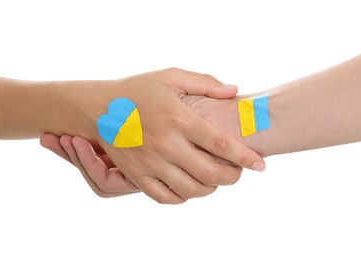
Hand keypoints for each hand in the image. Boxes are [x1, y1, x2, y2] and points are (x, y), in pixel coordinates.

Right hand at [44, 68, 264, 203]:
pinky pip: (165, 197)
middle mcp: (166, 144)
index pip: (221, 144)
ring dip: (211, 189)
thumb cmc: (138, 90)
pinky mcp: (136, 175)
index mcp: (178, 118)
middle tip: (239, 172)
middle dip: (233, 176)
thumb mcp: (171, 77)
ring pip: (191, 190)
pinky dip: (183, 197)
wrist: (99, 108)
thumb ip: (206, 84)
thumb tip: (235, 92)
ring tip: (216, 180)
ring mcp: (150, 163)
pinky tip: (190, 186)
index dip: (246, 157)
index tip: (261, 165)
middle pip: (211, 173)